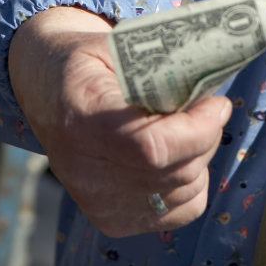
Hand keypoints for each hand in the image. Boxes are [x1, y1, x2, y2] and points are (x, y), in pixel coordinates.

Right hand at [8, 5, 232, 237]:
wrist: (50, 93)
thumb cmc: (89, 63)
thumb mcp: (115, 46)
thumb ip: (162, 65)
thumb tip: (214, 80)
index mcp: (82, 122)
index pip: (153, 147)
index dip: (197, 129)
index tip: (216, 103)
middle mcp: (84, 173)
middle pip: (174, 171)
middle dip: (206, 136)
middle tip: (208, 108)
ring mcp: (98, 203)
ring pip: (184, 191)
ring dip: (200, 156)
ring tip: (187, 127)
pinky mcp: (113, 220)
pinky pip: (181, 211)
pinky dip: (192, 183)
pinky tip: (177, 156)